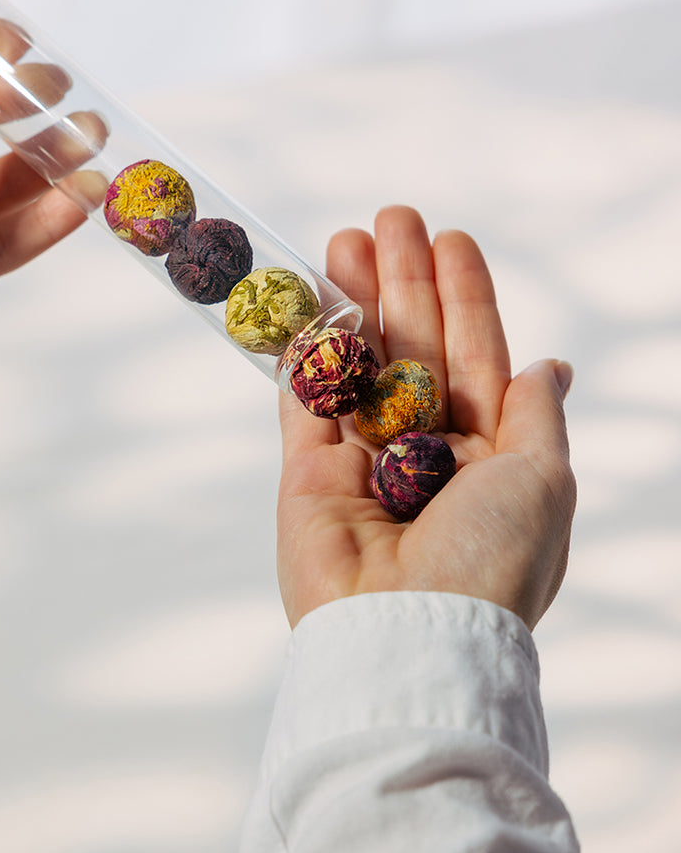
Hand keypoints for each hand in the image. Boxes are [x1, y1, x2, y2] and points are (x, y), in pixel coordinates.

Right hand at [277, 206, 575, 630]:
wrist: (408, 633)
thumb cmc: (491, 559)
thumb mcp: (544, 479)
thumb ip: (536, 417)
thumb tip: (550, 368)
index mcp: (492, 457)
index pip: (478, 357)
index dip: (464, 297)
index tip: (448, 239)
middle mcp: (427, 455)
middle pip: (413, 350)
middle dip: (402, 284)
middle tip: (387, 219)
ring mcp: (363, 465)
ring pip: (357, 367)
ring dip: (351, 304)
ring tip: (341, 242)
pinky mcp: (306, 479)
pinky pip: (303, 403)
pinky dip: (303, 355)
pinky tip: (306, 304)